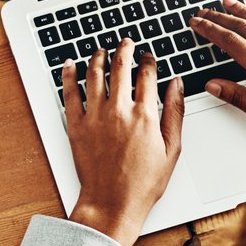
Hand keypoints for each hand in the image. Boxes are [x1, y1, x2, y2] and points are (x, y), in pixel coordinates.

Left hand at [64, 40, 184, 245]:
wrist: (112, 203)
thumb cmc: (143, 183)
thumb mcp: (171, 149)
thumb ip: (174, 112)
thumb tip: (177, 85)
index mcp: (145, 115)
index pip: (147, 75)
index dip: (148, 61)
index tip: (148, 56)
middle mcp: (119, 111)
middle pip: (120, 68)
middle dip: (124, 50)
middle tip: (125, 42)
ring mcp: (95, 117)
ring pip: (94, 75)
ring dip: (98, 57)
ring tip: (101, 50)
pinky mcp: (76, 126)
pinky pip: (69, 94)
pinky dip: (68, 75)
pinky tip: (69, 65)